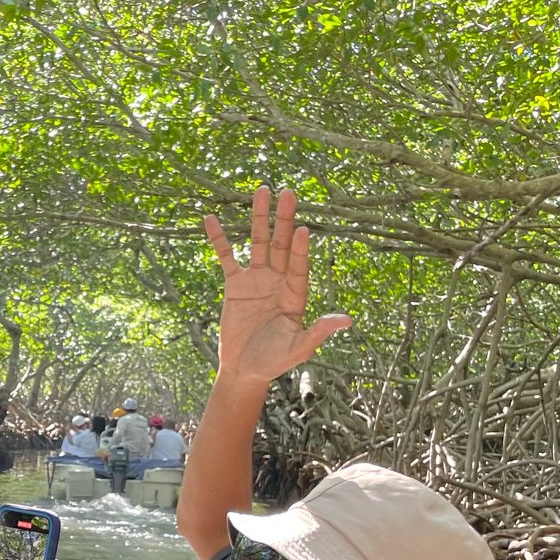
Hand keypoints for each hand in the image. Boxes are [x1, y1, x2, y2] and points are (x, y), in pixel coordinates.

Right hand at [205, 184, 350, 385]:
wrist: (245, 369)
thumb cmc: (275, 361)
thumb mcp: (298, 348)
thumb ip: (318, 331)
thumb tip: (347, 320)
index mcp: (296, 294)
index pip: (300, 265)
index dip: (302, 249)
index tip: (304, 229)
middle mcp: (278, 280)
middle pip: (282, 244)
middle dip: (284, 220)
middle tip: (288, 193)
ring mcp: (257, 280)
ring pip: (258, 242)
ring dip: (259, 218)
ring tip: (262, 190)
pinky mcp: (235, 285)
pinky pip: (227, 257)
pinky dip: (220, 239)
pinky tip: (212, 219)